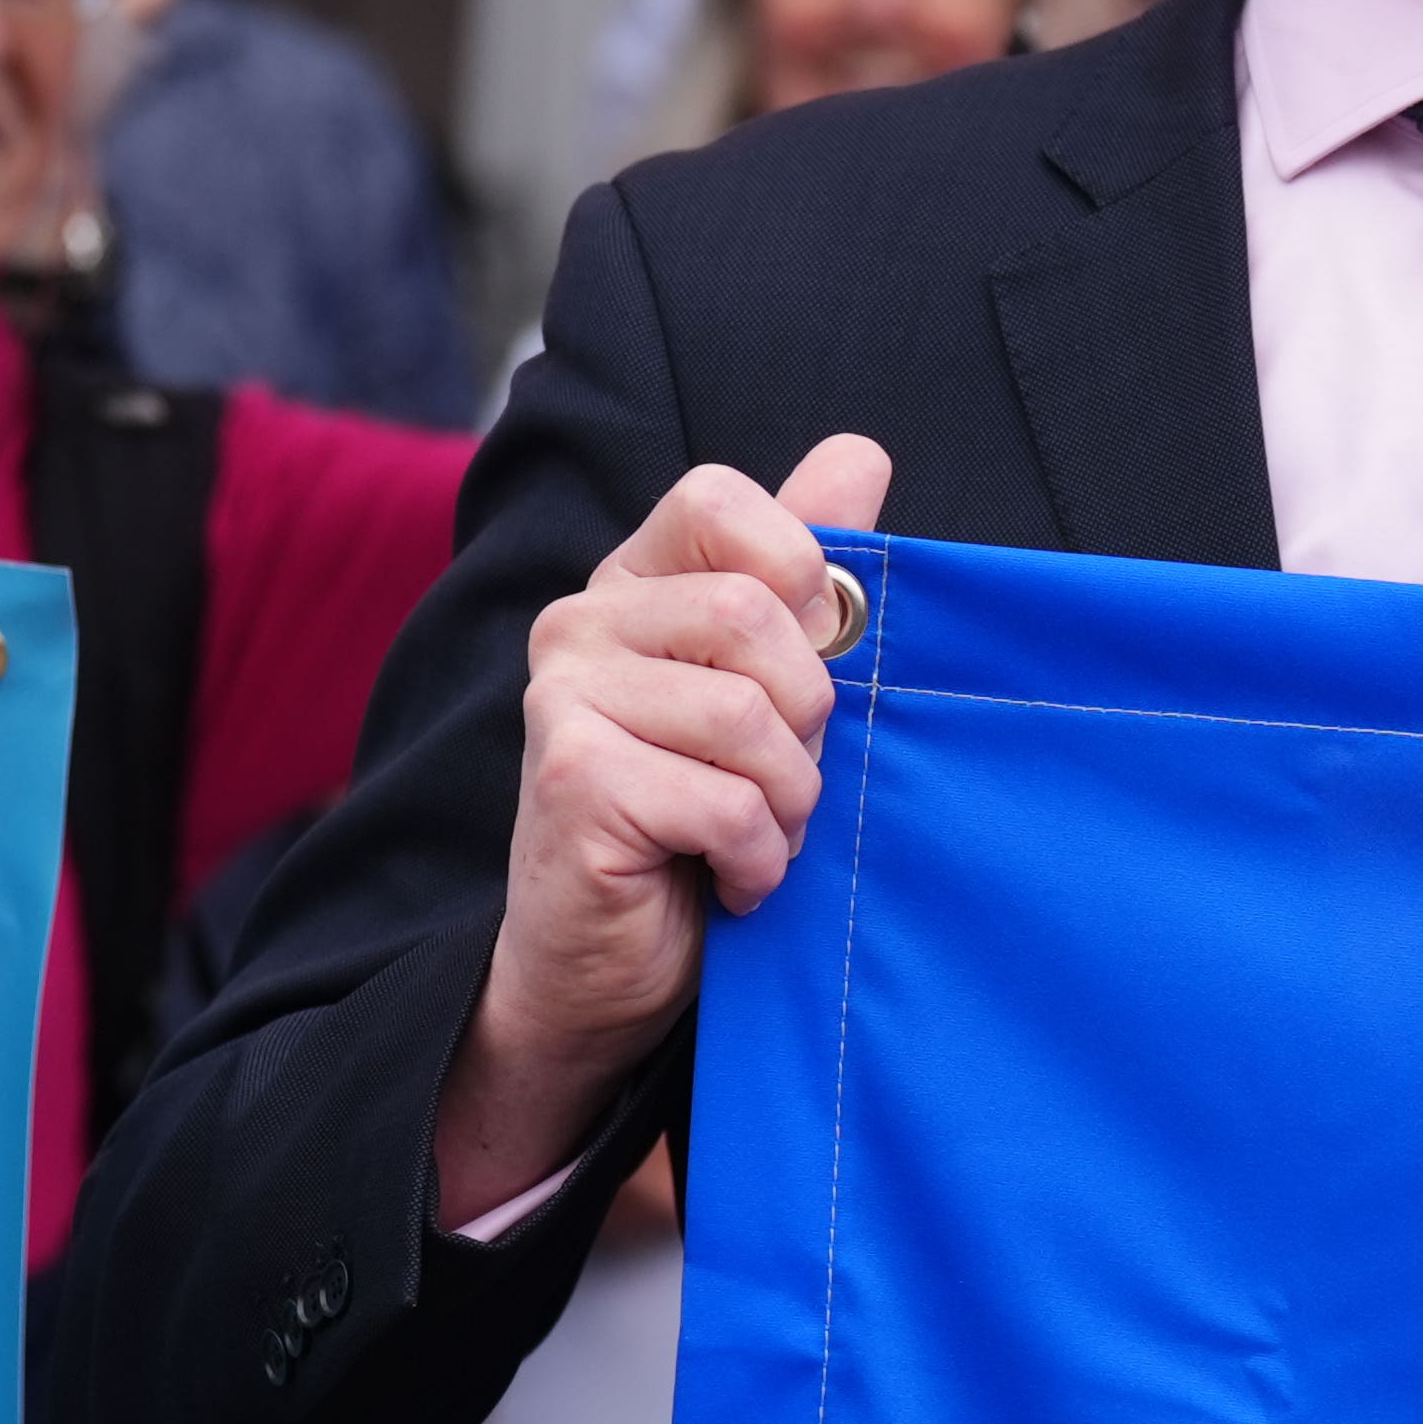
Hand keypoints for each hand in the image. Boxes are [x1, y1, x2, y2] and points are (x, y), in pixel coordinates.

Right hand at [435, 434, 892, 1215]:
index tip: (802, 662)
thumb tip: (860, 452)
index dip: (796, 574)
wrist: (606, 971)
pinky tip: (731, 880)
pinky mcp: (570, 782)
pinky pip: (726, 801)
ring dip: (788, 801)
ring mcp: (562, 700)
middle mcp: (580, 622)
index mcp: (630, 583)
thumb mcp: (767, 689)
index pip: (720, 498)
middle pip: (756, 615)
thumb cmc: (698, 822)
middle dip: (808, 720)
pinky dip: (758, 857)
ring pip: (749, 716)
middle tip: (782, 782)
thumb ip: (805, 577)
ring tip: (759, 836)